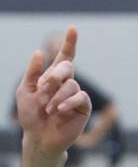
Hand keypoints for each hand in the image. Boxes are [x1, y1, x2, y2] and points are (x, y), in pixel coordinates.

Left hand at [15, 27, 91, 155]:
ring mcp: (76, 94)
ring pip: (71, 85)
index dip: (70, 42)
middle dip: (57, 74)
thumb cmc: (31, 116)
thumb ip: (32, 72)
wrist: (39, 138)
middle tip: (45, 87)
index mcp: (53, 76)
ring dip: (57, 97)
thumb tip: (39, 51)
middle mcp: (67, 82)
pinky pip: (80, 97)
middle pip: (67, 67)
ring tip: (49, 110)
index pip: (65, 55)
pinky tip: (59, 111)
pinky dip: (68, 103)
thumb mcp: (25, 92)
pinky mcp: (83, 106)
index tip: (73, 28)